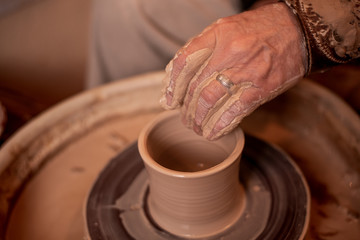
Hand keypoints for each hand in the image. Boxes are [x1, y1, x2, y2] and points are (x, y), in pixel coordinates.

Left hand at [160, 3, 306, 139]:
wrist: (299, 31)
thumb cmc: (260, 30)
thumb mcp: (226, 29)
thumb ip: (202, 48)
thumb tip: (176, 73)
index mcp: (218, 35)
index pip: (184, 62)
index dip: (172, 85)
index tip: (168, 100)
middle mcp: (229, 52)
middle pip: (195, 87)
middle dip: (186, 108)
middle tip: (184, 119)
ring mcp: (246, 71)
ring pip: (210, 101)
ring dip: (199, 119)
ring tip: (196, 128)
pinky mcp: (261, 88)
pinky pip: (235, 111)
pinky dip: (221, 125)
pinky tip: (213, 133)